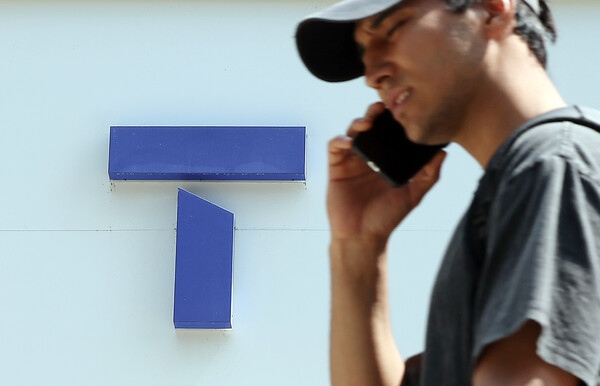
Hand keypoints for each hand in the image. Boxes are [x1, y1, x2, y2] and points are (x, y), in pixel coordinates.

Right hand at [327, 102, 445, 246]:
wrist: (363, 237)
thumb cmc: (387, 217)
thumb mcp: (413, 195)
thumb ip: (429, 175)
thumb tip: (444, 152)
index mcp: (387, 159)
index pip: (390, 132)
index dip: (394, 118)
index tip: (403, 108)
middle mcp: (369, 156)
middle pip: (371, 125)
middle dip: (375, 113)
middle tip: (383, 107)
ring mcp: (352, 160)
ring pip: (353, 131)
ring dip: (359, 122)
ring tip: (368, 122)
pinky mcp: (336, 167)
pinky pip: (335, 146)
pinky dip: (340, 139)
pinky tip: (350, 142)